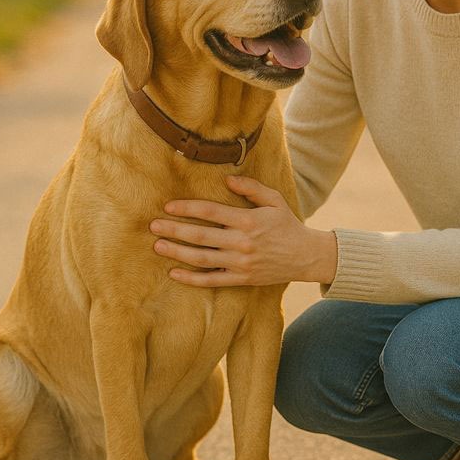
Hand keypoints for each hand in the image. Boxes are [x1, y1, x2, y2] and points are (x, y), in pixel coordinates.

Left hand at [149, 175, 337, 287]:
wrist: (305, 256)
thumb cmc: (287, 224)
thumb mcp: (274, 199)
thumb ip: (251, 188)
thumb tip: (227, 179)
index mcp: (249, 220)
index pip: (211, 212)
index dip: (187, 208)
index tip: (168, 205)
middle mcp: (242, 242)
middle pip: (201, 236)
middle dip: (174, 230)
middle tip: (153, 226)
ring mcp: (240, 263)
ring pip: (202, 258)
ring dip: (177, 252)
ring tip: (158, 246)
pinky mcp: (242, 278)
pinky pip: (212, 280)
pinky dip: (192, 278)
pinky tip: (174, 273)